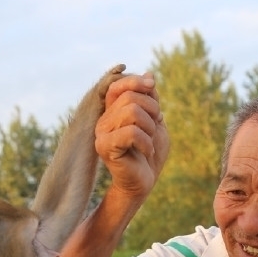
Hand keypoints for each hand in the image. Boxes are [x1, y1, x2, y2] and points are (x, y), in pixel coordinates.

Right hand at [95, 72, 168, 201]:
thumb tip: (149, 74)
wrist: (144, 182)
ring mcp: (102, 133)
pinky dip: (146, 142)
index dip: (136, 82)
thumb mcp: (156, 121)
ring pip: (132, 112)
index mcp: (113, 111)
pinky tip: (146, 151)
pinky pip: (131, 133)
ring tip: (149, 141)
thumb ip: (150, 99)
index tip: (152, 88)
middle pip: (131, 97)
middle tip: (154, 128)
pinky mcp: (104, 147)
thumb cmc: (150, 153)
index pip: (118, 85)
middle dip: (152, 110)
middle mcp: (104, 119)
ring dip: (150, 127)